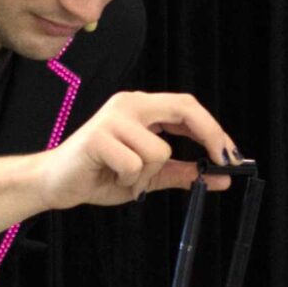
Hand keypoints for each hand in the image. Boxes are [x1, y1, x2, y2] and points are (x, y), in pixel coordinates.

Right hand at [35, 91, 239, 209]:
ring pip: (159, 151)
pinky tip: (110, 177)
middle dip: (210, 136)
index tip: (232, 155)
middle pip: (184, 109)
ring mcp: (113, 118)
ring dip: (146, 176)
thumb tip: (220, 177)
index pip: (188, 107)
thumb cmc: (100, 174)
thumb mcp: (150, 176)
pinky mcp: (98, 136)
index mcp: (141, 108)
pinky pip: (135, 165)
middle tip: (223, 163)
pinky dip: (128, 181)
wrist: (54, 182)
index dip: (214, 129)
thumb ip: (183, 173)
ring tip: (124, 178)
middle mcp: (129, 104)